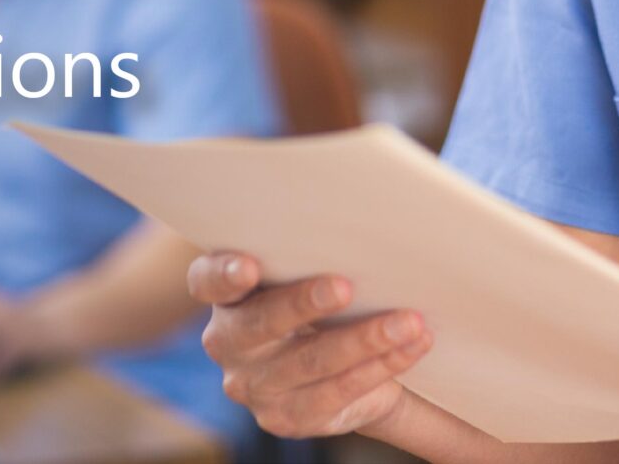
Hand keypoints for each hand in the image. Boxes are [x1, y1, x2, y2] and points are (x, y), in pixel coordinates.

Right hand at [187, 251, 433, 438]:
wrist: (352, 366)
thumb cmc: (331, 298)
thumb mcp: (316, 270)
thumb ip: (319, 247)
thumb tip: (369, 201)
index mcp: (227, 296)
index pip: (208, 281)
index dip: (223, 274)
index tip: (249, 264)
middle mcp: (230, 342)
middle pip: (261, 324)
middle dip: (304, 304)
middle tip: (346, 286)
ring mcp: (255, 385)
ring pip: (310, 361)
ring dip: (365, 339)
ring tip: (409, 321)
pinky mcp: (287, 418)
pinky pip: (336, 393)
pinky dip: (380, 367)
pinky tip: (410, 347)